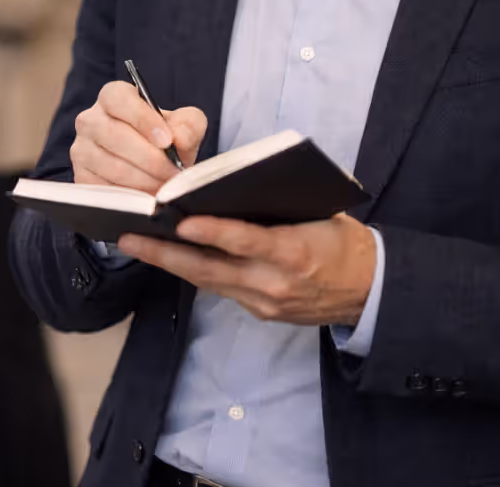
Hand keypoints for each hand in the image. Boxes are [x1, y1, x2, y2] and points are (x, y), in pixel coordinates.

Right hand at [71, 81, 208, 193]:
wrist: (152, 167)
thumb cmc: (164, 140)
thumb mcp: (184, 126)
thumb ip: (188, 125)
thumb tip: (178, 138)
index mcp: (112, 97)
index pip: (118, 99)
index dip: (142, 119)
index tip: (166, 141)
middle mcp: (90, 119)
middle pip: (114, 135)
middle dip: (149, 158)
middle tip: (173, 171)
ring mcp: (81, 149)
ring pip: (110, 165)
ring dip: (143, 179)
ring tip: (164, 185)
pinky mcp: (81, 176)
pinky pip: (103, 187)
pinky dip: (129, 194)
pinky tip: (146, 194)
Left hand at [119, 214, 376, 326]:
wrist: (371, 292)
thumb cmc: (343, 241)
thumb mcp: (319, 214)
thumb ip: (276, 205)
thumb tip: (230, 185)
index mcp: (296, 252)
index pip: (247, 241)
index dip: (213, 233)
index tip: (181, 222)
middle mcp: (275, 283)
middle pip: (212, 269)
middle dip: (166, 253)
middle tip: (128, 236)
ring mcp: (265, 302)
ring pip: (208, 282)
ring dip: (169, 263)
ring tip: (135, 243)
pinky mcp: (260, 312)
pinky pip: (220, 289)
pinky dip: (193, 272)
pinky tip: (169, 257)